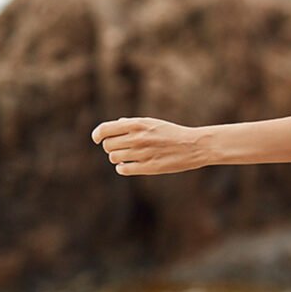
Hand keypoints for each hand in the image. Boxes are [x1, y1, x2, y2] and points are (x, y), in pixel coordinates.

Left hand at [90, 117, 207, 175]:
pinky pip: (123, 169)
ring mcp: (142, 153)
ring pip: (114, 158)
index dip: (97, 135)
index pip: (104, 130)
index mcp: (137, 124)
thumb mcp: (152, 122)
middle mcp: (137, 138)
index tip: (97, 139)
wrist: (193, 146)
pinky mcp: (147, 167)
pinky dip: (123, 167)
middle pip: (107, 145)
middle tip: (121, 148)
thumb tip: (116, 125)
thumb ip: (132, 124)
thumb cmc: (172, 133)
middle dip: (111, 147)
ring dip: (118, 158)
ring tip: (128, 156)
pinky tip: (129, 164)